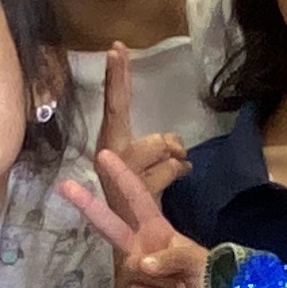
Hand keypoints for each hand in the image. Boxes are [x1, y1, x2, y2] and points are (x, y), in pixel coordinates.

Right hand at [58, 144, 206, 287]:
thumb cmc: (213, 287)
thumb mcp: (202, 260)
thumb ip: (173, 254)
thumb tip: (139, 264)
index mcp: (158, 233)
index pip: (138, 201)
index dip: (124, 177)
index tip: (105, 155)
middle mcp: (140, 251)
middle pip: (110, 225)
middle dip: (88, 205)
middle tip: (63, 184)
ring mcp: (131, 278)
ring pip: (133, 267)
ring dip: (163, 281)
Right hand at [89, 44, 187, 199]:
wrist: (134, 239)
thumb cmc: (141, 197)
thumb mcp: (150, 165)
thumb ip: (159, 147)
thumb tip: (176, 145)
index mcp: (109, 143)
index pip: (115, 104)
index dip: (116, 76)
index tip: (116, 48)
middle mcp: (108, 152)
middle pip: (124, 111)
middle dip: (128, 91)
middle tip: (118, 51)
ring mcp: (120, 169)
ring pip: (162, 143)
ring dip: (174, 158)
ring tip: (165, 174)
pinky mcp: (135, 187)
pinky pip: (171, 167)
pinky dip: (178, 173)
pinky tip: (171, 182)